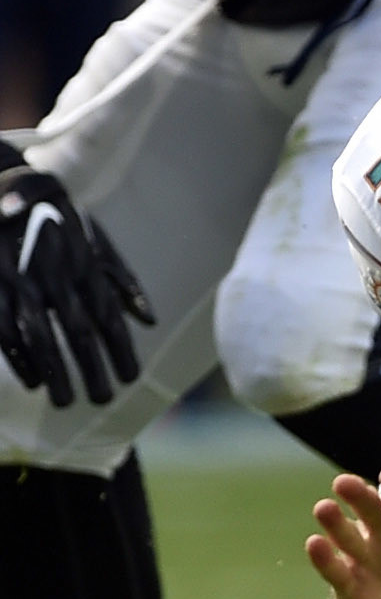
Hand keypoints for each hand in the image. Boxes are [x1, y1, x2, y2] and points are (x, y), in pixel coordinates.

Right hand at [0, 165, 155, 407]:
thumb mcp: (99, 246)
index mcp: (88, 270)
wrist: (16, 196)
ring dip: (56, 372)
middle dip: (92, 371)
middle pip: (79, 335)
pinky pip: (6, 330)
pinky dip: (20, 357)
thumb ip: (123, 283)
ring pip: (42, 338)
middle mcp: (59, 280)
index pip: (110, 319)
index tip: (132, 379)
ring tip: (66, 403)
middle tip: (103, 401)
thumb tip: (149, 320)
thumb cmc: (63, 225)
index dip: (122, 351)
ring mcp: (24, 285)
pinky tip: (33, 381)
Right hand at [305, 466, 380, 598]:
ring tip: (324, 508)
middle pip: (370, 509)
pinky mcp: (351, 586)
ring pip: (346, 535)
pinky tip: (316, 544)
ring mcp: (366, 558)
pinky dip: (325, 559)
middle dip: (358, 495)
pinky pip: (336, 571)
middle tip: (344, 482)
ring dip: (334, 522)